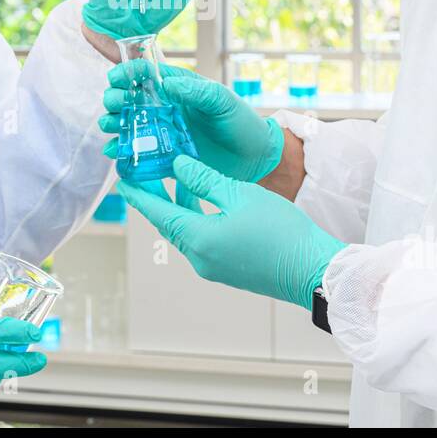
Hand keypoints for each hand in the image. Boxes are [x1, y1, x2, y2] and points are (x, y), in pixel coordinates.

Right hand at [100, 65, 283, 182]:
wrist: (255, 159)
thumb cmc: (242, 123)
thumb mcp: (223, 101)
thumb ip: (198, 92)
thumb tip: (168, 84)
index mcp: (178, 88)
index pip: (146, 74)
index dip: (127, 73)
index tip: (116, 79)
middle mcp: (165, 108)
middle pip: (129, 99)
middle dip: (115, 99)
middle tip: (114, 104)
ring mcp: (162, 132)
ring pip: (128, 125)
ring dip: (112, 123)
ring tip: (110, 127)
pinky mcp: (163, 156)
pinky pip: (137, 153)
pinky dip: (122, 152)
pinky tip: (115, 153)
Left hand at [117, 155, 345, 309]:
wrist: (314, 270)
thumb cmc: (281, 231)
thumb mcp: (241, 194)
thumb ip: (205, 179)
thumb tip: (178, 166)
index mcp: (198, 238)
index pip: (156, 212)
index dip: (138, 193)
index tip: (123, 177)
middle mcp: (199, 257)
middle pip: (168, 223)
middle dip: (155, 197)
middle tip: (147, 172)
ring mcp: (213, 267)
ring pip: (185, 231)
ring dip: (178, 207)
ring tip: (176, 180)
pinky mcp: (227, 270)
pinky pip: (201, 241)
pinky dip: (195, 219)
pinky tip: (205, 202)